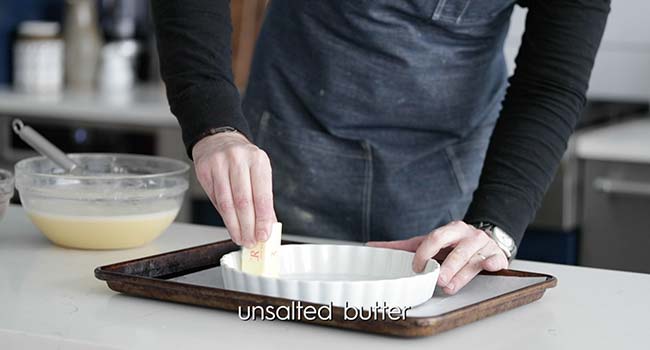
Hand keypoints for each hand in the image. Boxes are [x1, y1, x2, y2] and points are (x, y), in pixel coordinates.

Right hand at [192, 131, 275, 247]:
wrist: (220, 140)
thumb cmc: (243, 161)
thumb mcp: (259, 173)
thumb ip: (264, 199)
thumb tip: (268, 226)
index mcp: (258, 161)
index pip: (262, 196)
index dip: (262, 219)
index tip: (263, 235)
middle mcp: (238, 160)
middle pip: (243, 202)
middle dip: (248, 226)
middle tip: (250, 241)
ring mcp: (219, 164)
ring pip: (227, 203)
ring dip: (234, 225)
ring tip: (240, 238)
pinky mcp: (204, 169)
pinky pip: (215, 199)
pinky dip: (223, 215)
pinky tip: (230, 224)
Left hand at [368, 221, 508, 294]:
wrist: (483, 239)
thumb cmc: (452, 244)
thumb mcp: (428, 242)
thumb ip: (402, 247)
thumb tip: (371, 247)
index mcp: (450, 230)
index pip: (436, 238)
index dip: (425, 252)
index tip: (417, 267)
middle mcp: (468, 235)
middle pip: (457, 248)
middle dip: (447, 264)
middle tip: (438, 278)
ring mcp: (483, 246)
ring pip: (473, 259)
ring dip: (461, 274)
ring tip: (450, 286)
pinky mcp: (497, 256)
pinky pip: (496, 259)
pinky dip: (493, 263)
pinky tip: (489, 267)